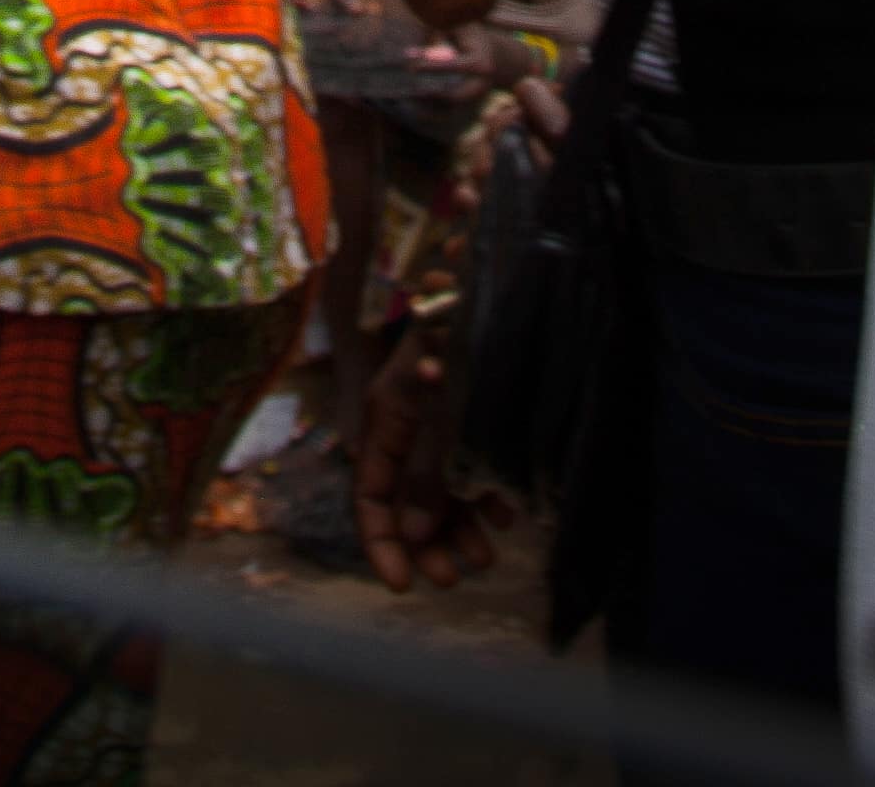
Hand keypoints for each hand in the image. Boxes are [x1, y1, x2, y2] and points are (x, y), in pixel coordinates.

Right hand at [349, 299, 499, 590]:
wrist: (483, 289)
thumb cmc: (453, 341)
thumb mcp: (436, 413)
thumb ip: (425, 475)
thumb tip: (414, 538)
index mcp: (385, 426)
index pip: (369, 499)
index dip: (382, 544)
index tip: (402, 585)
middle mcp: (406, 432)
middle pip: (405, 504)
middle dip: (426, 546)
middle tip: (452, 577)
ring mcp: (436, 427)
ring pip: (440, 494)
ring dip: (459, 529)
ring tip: (486, 557)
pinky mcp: (466, 420)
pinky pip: (467, 472)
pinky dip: (482, 498)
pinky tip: (504, 513)